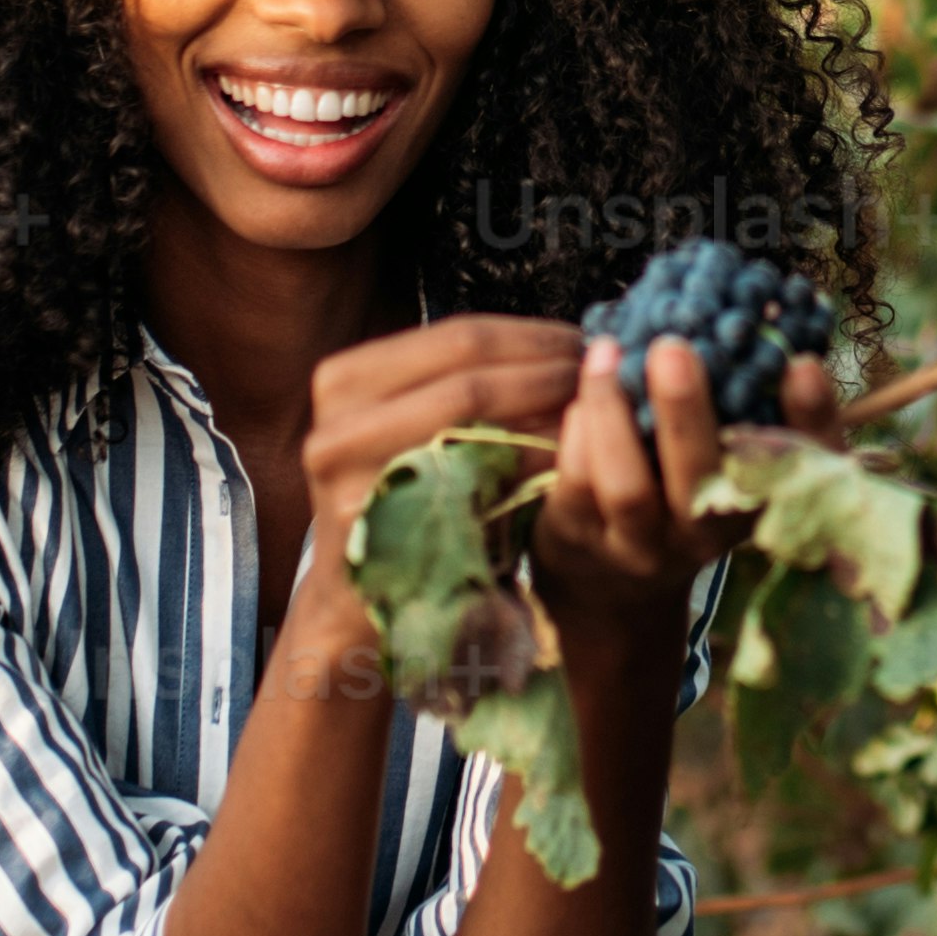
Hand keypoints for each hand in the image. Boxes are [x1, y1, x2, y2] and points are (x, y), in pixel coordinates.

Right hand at [292, 315, 591, 667]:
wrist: (360, 600)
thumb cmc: (409, 502)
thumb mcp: (419, 429)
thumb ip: (471, 384)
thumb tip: (577, 346)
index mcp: (344, 380)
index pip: (457, 335)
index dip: (532, 336)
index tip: (584, 344)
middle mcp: (336, 422)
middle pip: (469, 370)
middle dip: (546, 367)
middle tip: (601, 377)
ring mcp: (350, 479)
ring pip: (472, 417)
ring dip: (543, 407)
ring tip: (593, 410)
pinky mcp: (382, 527)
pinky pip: (476, 480)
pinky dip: (529, 461)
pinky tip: (570, 459)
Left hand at [529, 333, 841, 644]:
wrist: (606, 583)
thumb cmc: (674, 490)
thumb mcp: (718, 456)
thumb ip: (735, 400)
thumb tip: (741, 311)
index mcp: (757, 497)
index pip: (806, 464)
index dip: (812, 418)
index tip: (802, 365)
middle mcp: (708, 529)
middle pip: (704, 475)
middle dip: (686, 409)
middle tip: (672, 345)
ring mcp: (643, 543)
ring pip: (629, 487)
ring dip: (613, 413)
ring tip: (605, 351)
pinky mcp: (582, 540)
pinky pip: (578, 486)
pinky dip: (577, 435)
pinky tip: (578, 396)